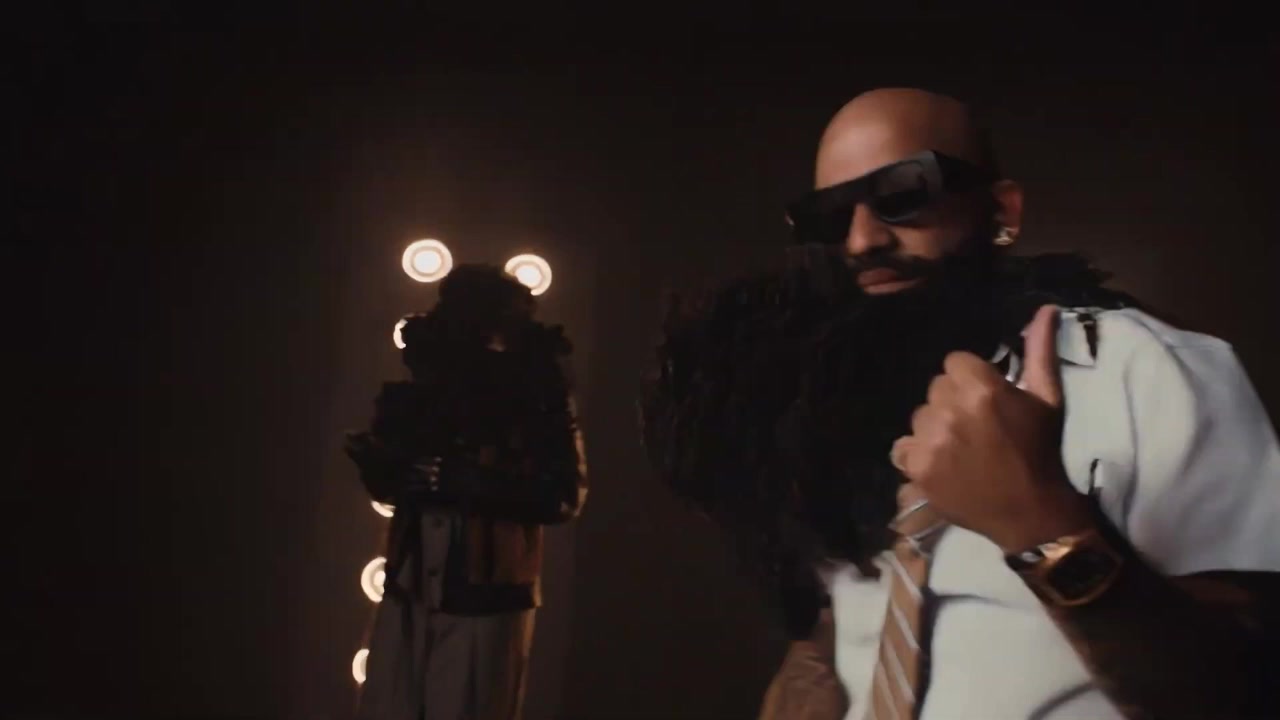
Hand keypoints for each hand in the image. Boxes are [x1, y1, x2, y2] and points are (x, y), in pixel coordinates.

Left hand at [890, 305, 1091, 551]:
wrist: (1030, 511)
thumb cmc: (1040, 450)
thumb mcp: (1046, 399)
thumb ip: (1039, 351)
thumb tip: (1044, 309)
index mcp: (982, 388)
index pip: (954, 363)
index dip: (970, 380)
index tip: (985, 400)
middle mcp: (951, 410)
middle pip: (936, 389)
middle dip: (952, 402)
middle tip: (976, 427)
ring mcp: (931, 441)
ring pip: (919, 417)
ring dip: (934, 429)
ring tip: (961, 449)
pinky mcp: (917, 468)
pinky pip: (901, 448)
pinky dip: (917, 456)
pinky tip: (941, 465)